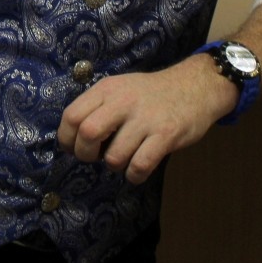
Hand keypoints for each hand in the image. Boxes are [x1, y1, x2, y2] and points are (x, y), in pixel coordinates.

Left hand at [56, 57, 233, 183]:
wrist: (195, 87)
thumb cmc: (150, 94)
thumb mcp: (119, 89)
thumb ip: (96, 107)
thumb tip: (73, 138)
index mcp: (106, 89)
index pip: (71, 115)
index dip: (66, 138)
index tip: (73, 148)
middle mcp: (123, 102)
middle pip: (87, 133)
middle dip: (85, 154)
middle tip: (95, 157)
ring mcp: (145, 119)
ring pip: (114, 156)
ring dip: (114, 166)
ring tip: (122, 160)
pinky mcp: (166, 135)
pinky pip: (140, 165)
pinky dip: (134, 175)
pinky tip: (137, 171)